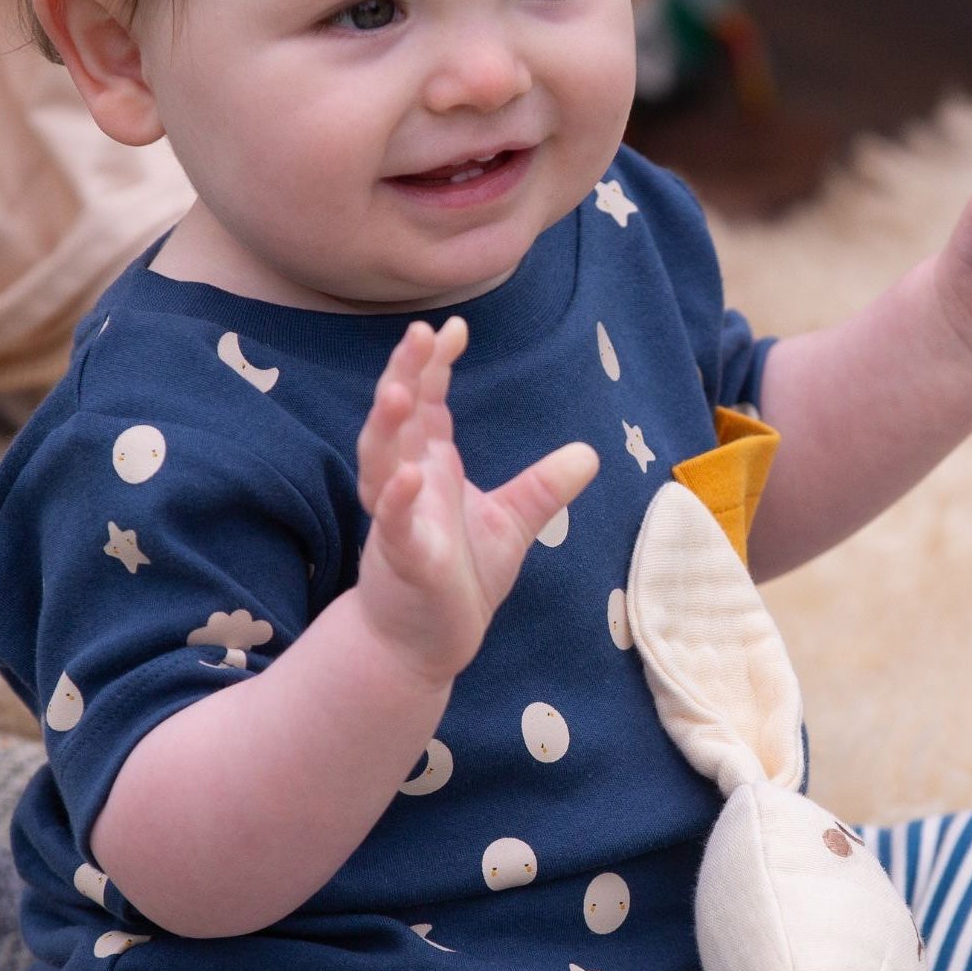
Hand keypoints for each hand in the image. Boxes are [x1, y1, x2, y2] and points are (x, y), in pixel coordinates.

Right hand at [355, 317, 598, 686]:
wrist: (427, 643)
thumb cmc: (461, 579)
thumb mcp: (513, 524)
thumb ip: (542, 487)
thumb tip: (589, 453)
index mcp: (431, 467)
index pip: (427, 403)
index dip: (433, 366)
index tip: (451, 327)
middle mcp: (406, 484)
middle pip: (398, 418)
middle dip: (404, 376)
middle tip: (418, 335)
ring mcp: (398, 520)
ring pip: (381, 463)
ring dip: (387, 428)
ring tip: (399, 392)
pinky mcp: (401, 559)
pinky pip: (393, 524)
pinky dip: (397, 500)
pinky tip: (409, 477)